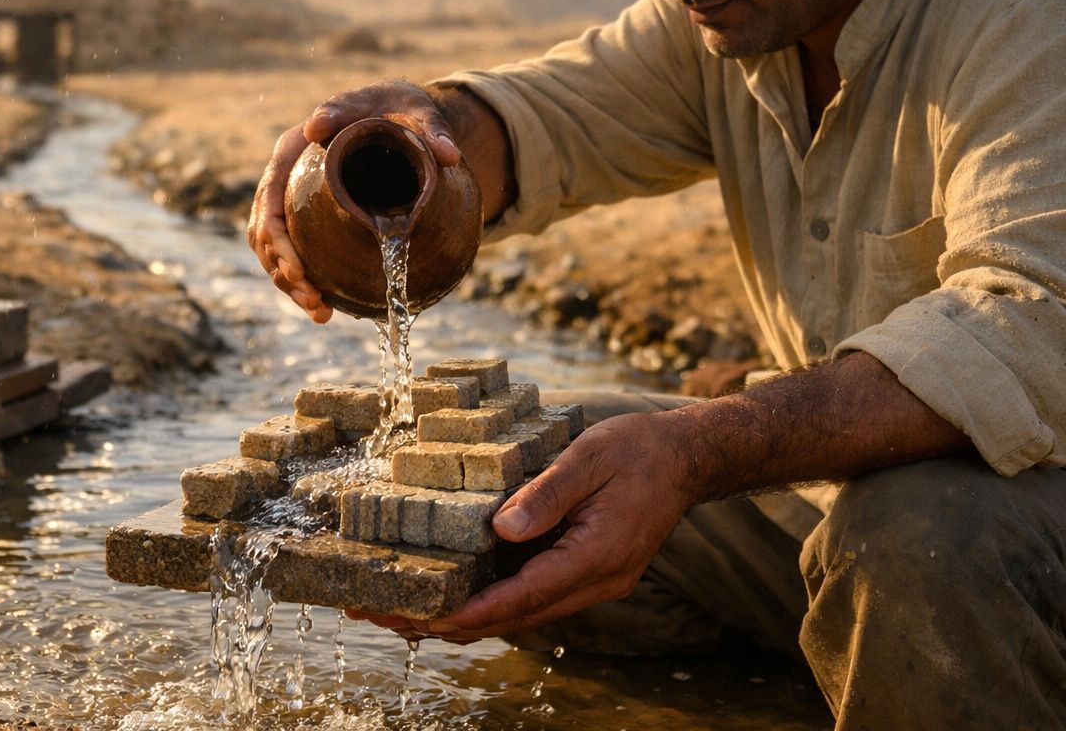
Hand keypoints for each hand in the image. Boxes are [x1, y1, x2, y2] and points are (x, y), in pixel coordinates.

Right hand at [245, 80, 460, 321]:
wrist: (397, 114)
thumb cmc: (396, 109)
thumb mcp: (413, 111)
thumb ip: (430, 128)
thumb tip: (449, 156)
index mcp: (299, 144)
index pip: (274, 186)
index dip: (278, 230)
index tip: (299, 267)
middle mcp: (286, 170)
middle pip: (265, 223)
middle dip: (283, 265)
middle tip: (312, 295)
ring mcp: (291, 195)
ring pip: (269, 243)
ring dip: (287, 280)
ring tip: (319, 310)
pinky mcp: (303, 215)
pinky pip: (289, 249)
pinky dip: (299, 279)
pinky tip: (323, 306)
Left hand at [351, 411, 695, 641]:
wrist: (686, 456)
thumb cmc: (637, 449)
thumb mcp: (588, 458)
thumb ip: (546, 494)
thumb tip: (500, 527)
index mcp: (595, 557)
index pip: (523, 596)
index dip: (471, 610)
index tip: (425, 617)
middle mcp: (594, 582)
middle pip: (514, 617)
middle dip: (449, 622)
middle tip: (387, 617)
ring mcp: (592, 582)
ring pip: (520, 612)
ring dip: (464, 616)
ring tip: (402, 611)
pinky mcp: (584, 572)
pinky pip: (531, 595)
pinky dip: (490, 600)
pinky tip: (452, 592)